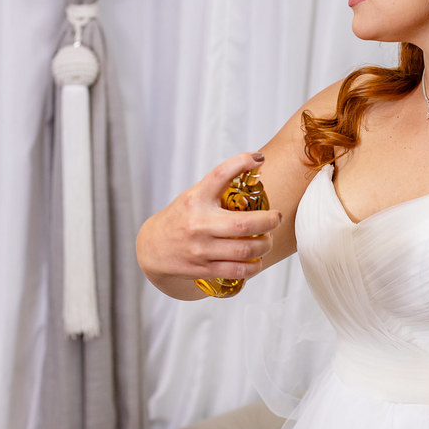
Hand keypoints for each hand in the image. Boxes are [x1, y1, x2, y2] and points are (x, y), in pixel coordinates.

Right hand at [136, 152, 282, 295]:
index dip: (241, 163)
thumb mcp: (195, 196)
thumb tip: (256, 166)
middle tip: (276, 218)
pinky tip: (257, 260)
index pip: (219, 175)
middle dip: (269, 221)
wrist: (152, 248)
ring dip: (264, 245)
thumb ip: (220, 187)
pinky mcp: (203, 269)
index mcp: (196, 199)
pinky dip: (254, 266)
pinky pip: (237, 270)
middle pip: (244, 224)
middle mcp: (198, 223)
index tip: (259, 158)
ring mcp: (201, 249)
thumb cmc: (180, 218)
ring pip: (245, 249)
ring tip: (267, 240)